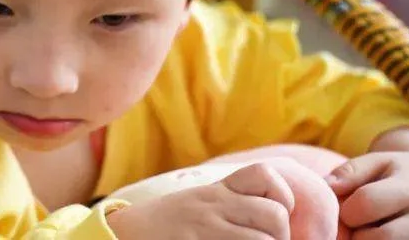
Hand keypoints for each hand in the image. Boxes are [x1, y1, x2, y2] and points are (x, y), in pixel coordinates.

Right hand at [107, 162, 294, 238]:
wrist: (126, 234)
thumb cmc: (169, 225)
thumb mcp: (202, 203)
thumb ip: (234, 203)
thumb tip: (278, 219)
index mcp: (218, 190)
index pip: (266, 175)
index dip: (282, 198)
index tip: (274, 217)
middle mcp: (215, 205)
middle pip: (275, 215)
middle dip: (280, 237)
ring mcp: (206, 229)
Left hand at [325, 135, 408, 238]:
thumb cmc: (404, 171)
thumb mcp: (379, 160)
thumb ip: (351, 171)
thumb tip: (327, 187)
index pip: (365, 204)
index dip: (348, 208)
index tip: (350, 207)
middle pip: (376, 239)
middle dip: (358, 234)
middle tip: (361, 225)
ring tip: (375, 230)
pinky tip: (385, 238)